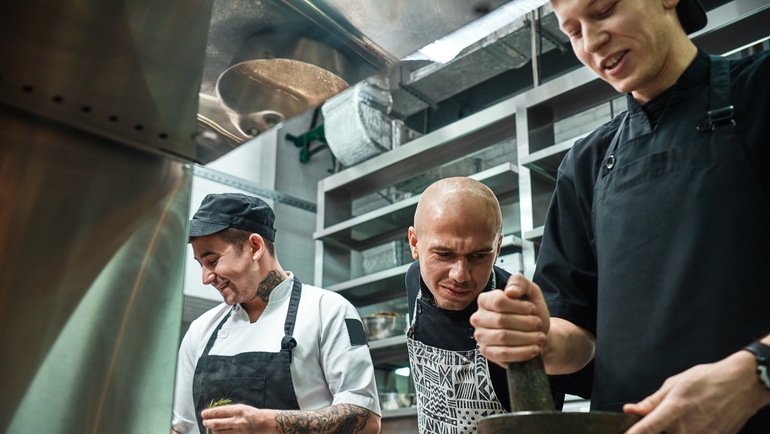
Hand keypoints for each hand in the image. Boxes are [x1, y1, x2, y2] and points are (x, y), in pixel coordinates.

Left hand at [201, 403, 274, 432]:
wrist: (264, 423)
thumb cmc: (252, 414)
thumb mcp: (241, 407)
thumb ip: (228, 410)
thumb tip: (213, 412)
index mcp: (237, 410)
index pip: (217, 412)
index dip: (208, 413)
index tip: (203, 414)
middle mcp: (237, 421)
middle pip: (215, 424)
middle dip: (207, 423)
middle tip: (204, 422)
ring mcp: (238, 431)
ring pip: (218, 432)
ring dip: (213, 429)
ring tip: (212, 427)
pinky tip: (219, 431)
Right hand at [470, 273, 547, 366]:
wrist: (536, 334)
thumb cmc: (531, 313)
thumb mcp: (530, 291)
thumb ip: (519, 282)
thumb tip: (510, 291)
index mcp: (485, 300)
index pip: (498, 301)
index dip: (519, 306)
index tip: (533, 309)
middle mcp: (478, 317)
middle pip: (501, 320)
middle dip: (525, 323)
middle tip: (539, 325)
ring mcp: (480, 336)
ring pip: (503, 338)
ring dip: (526, 338)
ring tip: (540, 337)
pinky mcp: (486, 352)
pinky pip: (503, 354)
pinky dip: (522, 352)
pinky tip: (534, 349)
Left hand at [623, 350, 769, 433]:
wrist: (743, 384)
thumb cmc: (709, 379)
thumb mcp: (675, 383)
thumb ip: (652, 401)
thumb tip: (631, 410)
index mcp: (675, 409)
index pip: (647, 428)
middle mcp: (688, 427)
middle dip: (657, 429)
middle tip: (662, 418)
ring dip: (673, 430)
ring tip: (683, 417)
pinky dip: (688, 432)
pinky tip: (695, 422)